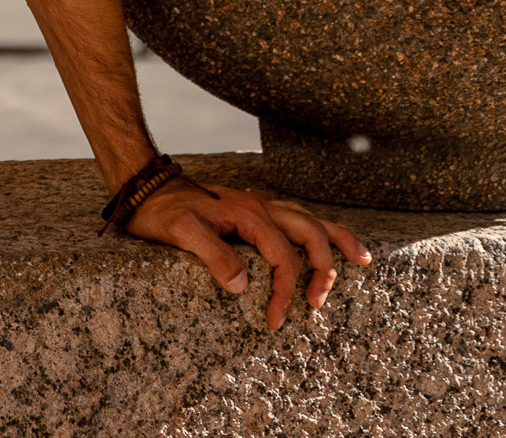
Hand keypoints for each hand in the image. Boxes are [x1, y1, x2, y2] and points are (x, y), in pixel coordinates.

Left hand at [124, 178, 372, 329]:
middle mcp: (259, 206)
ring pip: (309, 219)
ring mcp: (257, 205)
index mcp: (248, 213)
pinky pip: (294, 217)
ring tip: (361, 259)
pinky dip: (315, 230)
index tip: (274, 320)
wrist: (144, 185)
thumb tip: (243, 285)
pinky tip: (320, 240)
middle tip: (319, 302)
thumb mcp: (181, 232)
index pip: (283, 257)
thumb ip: (214, 255)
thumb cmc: (159, 210)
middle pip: (310, 232)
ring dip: (334, 240)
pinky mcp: (250, 209)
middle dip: (324, 268)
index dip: (285, 291)